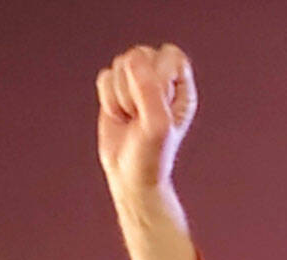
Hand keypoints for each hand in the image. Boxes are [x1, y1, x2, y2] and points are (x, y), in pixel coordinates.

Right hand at [96, 44, 196, 195]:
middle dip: (134, 86)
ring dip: (120, 95)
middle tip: (140, 115)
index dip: (158, 74)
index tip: (156, 101)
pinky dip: (107, 99)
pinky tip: (119, 117)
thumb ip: (149, 90)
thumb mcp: (156, 125)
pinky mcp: (116, 90)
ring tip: (131, 118)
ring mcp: (137, 83)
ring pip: (120, 65)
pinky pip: (104, 77)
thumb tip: (132, 59)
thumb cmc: (151, 156)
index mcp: (182, 87)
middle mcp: (161, 81)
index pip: (170, 55)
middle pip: (141, 55)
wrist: (130, 177)